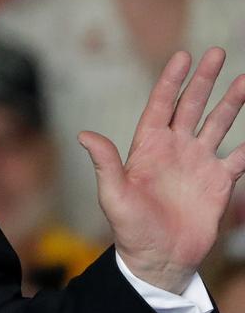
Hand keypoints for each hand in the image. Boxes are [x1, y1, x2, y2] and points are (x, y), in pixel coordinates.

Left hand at [80, 48, 244, 293]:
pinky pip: (240, 157)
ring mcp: (198, 164)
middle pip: (192, 106)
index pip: (161, 105)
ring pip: (218, 124)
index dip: (172, 81)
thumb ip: (105, 164)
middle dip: (205, 80)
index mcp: (148, 147)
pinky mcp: (219, 183)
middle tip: (218, 53)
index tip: (183, 55)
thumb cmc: (131, 229)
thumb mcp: (113, 196)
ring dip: (232, 103)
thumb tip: (84, 135)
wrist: (158, 260)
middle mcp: (174, 149)